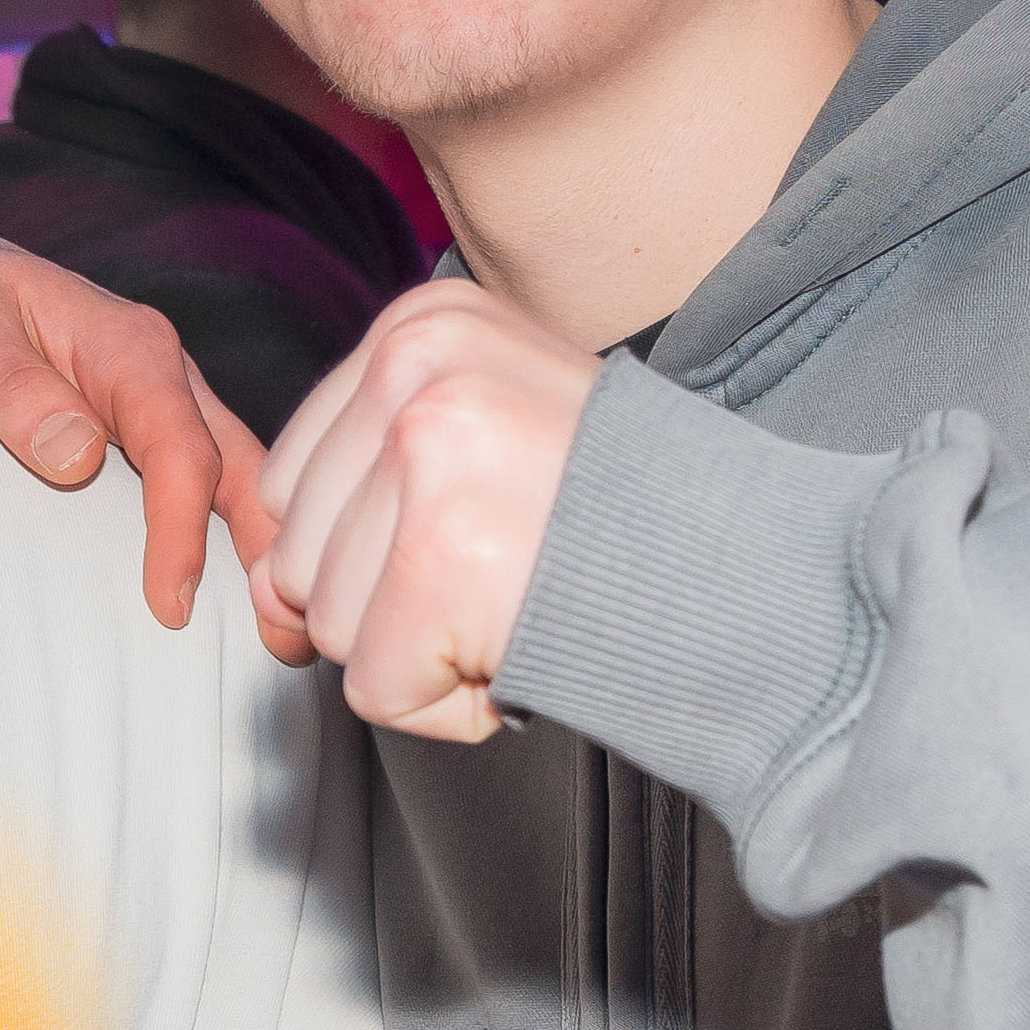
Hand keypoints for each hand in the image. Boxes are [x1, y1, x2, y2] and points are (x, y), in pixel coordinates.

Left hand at [0, 208, 265, 628]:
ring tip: (284, 639)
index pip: (180, 448)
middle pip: (240, 467)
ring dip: (266, 552)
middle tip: (289, 643)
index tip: (171, 605)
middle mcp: (164, 372)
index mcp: (128, 345)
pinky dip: (233, 538)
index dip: (183, 529)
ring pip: (237, 479)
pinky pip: (205, 484)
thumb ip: (12, 388)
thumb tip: (77, 456)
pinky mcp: (144, 429)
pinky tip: (239, 599)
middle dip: (273, 550)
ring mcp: (162, 401)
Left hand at [250, 273, 603, 742]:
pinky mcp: (438, 556)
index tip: (493, 526)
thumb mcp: (489, 450)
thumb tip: (264, 600)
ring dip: (428, 649)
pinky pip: (374, 688)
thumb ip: (365, 499)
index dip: (385, 542)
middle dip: (398, 601)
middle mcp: (416, 370)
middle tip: (518, 570)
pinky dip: (451, 704)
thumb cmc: (632, 525)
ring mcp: (425, 456)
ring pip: (330, 625)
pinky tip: (528, 641)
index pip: (300, 480)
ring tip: (528, 597)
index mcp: (423, 325)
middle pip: (300, 553)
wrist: (765, 576)